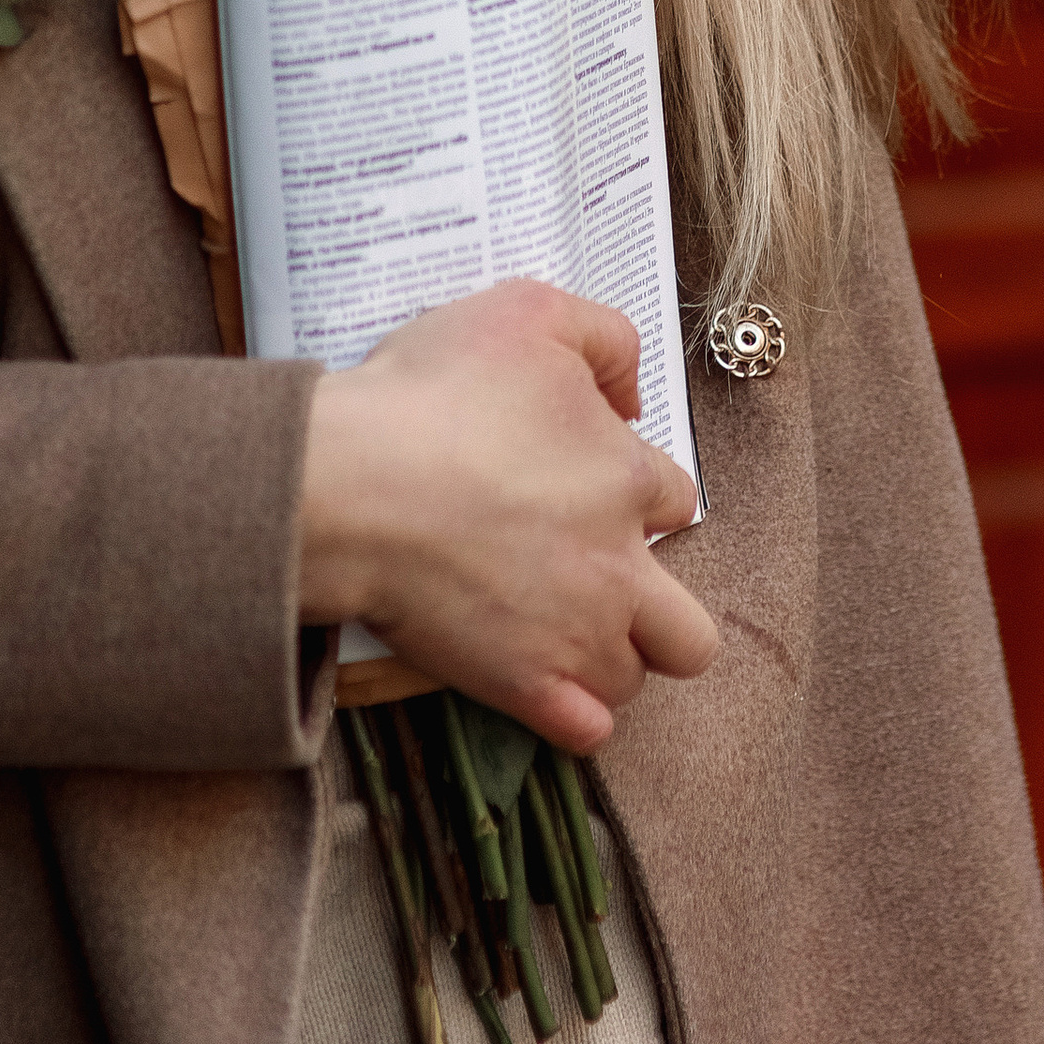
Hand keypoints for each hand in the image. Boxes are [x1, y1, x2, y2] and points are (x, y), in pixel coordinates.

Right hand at [301, 279, 716, 750]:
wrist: (354, 482)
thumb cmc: (434, 392)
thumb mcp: (529, 312)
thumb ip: (604, 339)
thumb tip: (629, 395)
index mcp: (629, 478)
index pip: (676, 501)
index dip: (636, 494)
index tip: (586, 489)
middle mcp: (621, 567)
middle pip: (689, 626)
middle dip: (657, 611)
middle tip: (598, 583)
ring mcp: (577, 635)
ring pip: (634, 677)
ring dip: (606, 658)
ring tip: (556, 629)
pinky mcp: (525, 685)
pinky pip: (586, 731)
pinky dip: (573, 716)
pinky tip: (543, 683)